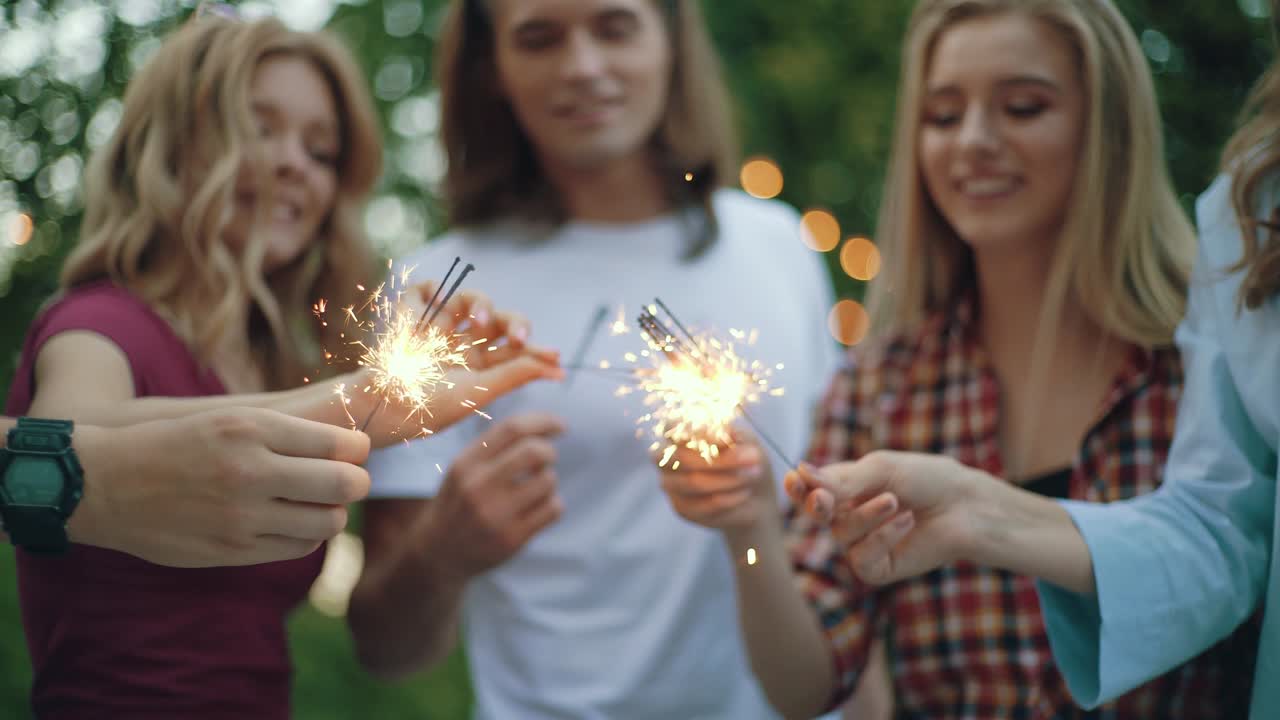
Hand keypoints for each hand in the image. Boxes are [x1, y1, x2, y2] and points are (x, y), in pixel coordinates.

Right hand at [71, 407, 370, 567]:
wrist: (106, 484)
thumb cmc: (178, 444)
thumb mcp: (230, 418)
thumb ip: (290, 433)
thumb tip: (354, 452)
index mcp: (252, 428)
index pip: (342, 444)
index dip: (357, 450)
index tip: (352, 452)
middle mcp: (250, 471)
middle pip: (345, 484)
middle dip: (355, 482)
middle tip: (348, 480)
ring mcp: (242, 515)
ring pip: (328, 522)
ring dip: (332, 513)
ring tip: (316, 502)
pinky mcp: (233, 549)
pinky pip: (299, 547)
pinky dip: (306, 535)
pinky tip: (291, 522)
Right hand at [337, 287, 562, 443]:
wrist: (383, 403)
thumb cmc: (430, 405)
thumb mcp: (477, 392)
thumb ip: (514, 375)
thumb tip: (558, 368)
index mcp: (479, 365)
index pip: (515, 351)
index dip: (536, 351)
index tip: (556, 357)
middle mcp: (463, 343)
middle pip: (500, 320)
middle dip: (515, 323)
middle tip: (519, 337)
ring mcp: (439, 326)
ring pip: (472, 299)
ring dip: (481, 304)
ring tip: (478, 320)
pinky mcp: (414, 314)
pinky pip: (428, 288)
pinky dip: (432, 290)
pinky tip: (437, 304)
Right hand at [419, 414, 564, 582]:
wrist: (438, 553)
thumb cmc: (459, 502)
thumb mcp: (463, 469)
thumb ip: (494, 446)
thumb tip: (542, 426)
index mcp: (466, 463)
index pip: (512, 429)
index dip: (543, 421)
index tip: (560, 425)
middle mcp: (478, 486)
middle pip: (534, 451)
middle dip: (549, 452)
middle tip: (546, 461)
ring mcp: (495, 515)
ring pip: (548, 481)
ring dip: (549, 481)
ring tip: (534, 490)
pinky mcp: (511, 539)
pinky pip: (553, 509)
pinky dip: (552, 505)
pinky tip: (537, 509)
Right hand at [657, 430, 777, 531]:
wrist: (756, 496)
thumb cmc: (747, 460)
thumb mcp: (746, 441)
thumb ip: (732, 435)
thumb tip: (722, 435)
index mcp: (678, 434)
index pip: (670, 427)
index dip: (697, 433)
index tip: (727, 438)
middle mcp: (667, 458)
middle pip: (682, 457)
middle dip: (722, 460)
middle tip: (754, 458)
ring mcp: (670, 484)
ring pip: (693, 482)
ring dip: (729, 480)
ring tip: (752, 475)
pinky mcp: (681, 508)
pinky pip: (702, 505)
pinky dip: (729, 498)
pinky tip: (744, 493)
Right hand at [783, 451, 985, 584]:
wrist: (965, 506)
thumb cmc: (926, 479)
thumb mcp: (881, 470)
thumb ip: (841, 479)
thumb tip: (801, 474)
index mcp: (846, 488)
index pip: (810, 489)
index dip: (798, 487)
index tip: (794, 480)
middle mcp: (850, 515)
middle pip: (816, 514)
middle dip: (816, 506)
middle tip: (822, 499)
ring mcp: (862, 543)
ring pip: (841, 533)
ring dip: (867, 516)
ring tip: (895, 502)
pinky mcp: (877, 568)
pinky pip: (861, 557)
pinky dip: (882, 538)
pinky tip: (906, 523)